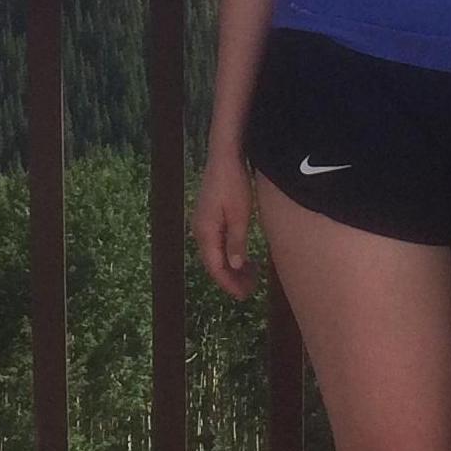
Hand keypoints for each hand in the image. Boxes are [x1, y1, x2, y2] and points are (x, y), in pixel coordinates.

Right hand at [196, 152, 258, 297]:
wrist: (225, 155)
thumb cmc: (235, 184)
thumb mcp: (240, 215)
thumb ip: (237, 242)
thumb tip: (234, 266)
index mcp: (205, 232)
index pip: (215, 268)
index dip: (229, 284)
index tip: (245, 295)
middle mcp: (200, 230)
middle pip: (213, 263)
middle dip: (231, 278)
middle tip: (250, 289)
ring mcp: (203, 222)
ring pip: (215, 253)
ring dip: (231, 266)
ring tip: (251, 274)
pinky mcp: (209, 215)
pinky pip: (217, 242)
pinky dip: (230, 252)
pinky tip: (242, 254)